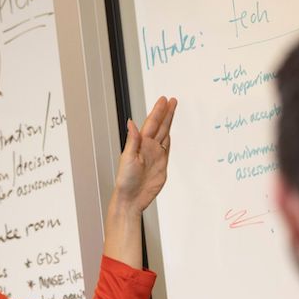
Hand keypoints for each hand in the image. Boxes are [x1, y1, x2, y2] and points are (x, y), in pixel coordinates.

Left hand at [114, 96, 177, 212]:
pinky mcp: (161, 165)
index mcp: (140, 144)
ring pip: (164, 134)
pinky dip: (168, 139)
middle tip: (171, 100)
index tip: (164, 100)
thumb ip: (132, 140)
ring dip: (168, 123)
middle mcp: (148, 147)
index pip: (151, 123)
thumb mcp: (127, 159)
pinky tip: (169, 133)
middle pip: (160, 126)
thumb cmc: (126, 181)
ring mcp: (155, 155)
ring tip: (172, 111)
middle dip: (166, 113)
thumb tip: (131, 123)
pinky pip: (166, 148)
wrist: (132, 198)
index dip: (158, 111)